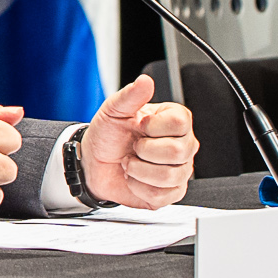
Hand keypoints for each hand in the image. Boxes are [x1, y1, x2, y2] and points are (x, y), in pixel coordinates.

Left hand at [78, 73, 198, 207]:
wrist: (94, 163)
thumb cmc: (108, 135)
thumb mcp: (113, 110)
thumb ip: (130, 95)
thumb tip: (145, 81)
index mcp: (174, 120)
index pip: (179, 123)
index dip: (153, 127)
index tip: (139, 126)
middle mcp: (183, 145)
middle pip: (178, 151)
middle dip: (144, 151)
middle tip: (133, 147)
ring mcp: (180, 170)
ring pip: (170, 176)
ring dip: (139, 170)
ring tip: (131, 163)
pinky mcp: (171, 192)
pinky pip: (162, 195)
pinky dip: (139, 187)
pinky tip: (134, 178)